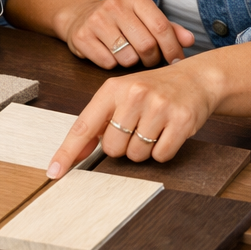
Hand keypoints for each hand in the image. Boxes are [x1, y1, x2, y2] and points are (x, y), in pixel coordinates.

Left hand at [46, 59, 216, 178]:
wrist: (196, 78)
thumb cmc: (155, 89)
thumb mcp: (122, 95)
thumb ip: (98, 121)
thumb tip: (74, 154)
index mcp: (113, 88)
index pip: (84, 126)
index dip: (67, 152)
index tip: (54, 171)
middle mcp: (134, 94)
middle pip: (112, 148)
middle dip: (123, 145)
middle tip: (137, 126)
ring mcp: (159, 107)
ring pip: (136, 154)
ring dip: (144, 149)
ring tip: (154, 127)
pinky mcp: (181, 121)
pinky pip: (161, 156)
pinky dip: (163, 151)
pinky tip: (168, 131)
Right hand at [53, 0, 193, 68]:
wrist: (81, 16)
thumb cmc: (120, 20)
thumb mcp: (144, 18)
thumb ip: (168, 29)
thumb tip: (190, 41)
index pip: (162, 27)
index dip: (173, 49)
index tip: (176, 61)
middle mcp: (115, 5)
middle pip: (146, 45)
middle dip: (152, 59)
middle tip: (149, 60)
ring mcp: (97, 20)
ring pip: (127, 57)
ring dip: (131, 63)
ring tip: (127, 54)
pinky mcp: (82, 36)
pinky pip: (107, 62)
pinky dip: (112, 64)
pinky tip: (109, 54)